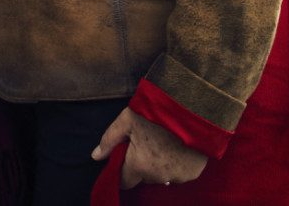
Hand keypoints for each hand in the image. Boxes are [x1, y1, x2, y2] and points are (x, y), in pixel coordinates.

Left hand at [91, 107, 208, 189]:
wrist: (191, 107)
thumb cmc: (155, 112)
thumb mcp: (126, 120)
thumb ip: (109, 140)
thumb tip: (95, 156)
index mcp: (139, 165)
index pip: (125, 181)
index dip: (124, 169)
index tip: (127, 156)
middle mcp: (158, 176)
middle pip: (144, 177)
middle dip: (143, 165)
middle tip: (148, 143)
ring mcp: (177, 176)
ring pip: (162, 176)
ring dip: (160, 165)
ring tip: (165, 142)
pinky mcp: (193, 173)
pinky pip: (179, 173)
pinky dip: (177, 164)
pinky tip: (179, 147)